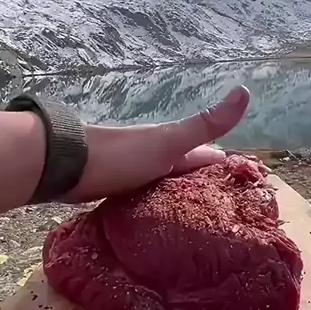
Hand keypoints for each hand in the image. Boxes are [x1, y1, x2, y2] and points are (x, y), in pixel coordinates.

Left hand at [68, 85, 249, 201]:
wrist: (65, 165)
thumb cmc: (121, 155)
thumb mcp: (168, 142)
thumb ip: (204, 124)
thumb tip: (245, 91)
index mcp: (169, 145)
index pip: (205, 154)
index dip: (224, 165)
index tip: (245, 182)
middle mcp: (152, 156)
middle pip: (184, 168)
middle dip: (203, 181)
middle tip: (226, 205)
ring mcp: (132, 172)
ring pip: (164, 183)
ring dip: (179, 193)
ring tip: (198, 217)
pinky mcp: (114, 190)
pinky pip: (145, 197)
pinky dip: (157, 204)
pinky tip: (158, 217)